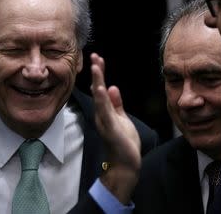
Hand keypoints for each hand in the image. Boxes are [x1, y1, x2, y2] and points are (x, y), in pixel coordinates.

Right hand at [90, 52, 140, 203]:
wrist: (125, 165)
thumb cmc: (123, 142)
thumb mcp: (121, 118)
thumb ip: (116, 103)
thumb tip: (112, 86)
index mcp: (105, 110)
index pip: (101, 88)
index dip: (100, 73)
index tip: (98, 58)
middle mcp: (102, 114)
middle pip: (98, 89)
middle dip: (97, 73)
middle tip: (94, 56)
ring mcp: (105, 120)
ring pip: (100, 98)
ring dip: (98, 82)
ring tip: (96, 67)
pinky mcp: (111, 128)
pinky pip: (106, 111)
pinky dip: (103, 99)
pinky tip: (101, 88)